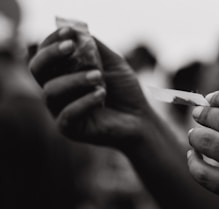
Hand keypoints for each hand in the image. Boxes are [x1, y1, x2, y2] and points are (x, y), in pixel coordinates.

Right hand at [30, 28, 153, 147]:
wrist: (140, 118)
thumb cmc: (125, 91)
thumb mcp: (113, 63)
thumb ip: (95, 47)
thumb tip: (76, 29)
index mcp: (64, 74)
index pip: (46, 54)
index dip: (53, 40)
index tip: (69, 31)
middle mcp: (58, 91)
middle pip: (37, 69)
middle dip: (51, 54)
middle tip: (70, 46)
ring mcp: (60, 110)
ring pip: (51, 91)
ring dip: (75, 80)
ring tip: (99, 76)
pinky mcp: (69, 128)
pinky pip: (67, 113)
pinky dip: (84, 101)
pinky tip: (101, 94)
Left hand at [187, 89, 218, 208]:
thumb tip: (213, 100)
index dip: (217, 97)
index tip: (209, 100)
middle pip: (218, 118)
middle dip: (202, 114)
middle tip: (197, 114)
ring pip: (206, 141)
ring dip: (195, 135)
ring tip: (195, 134)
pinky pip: (204, 174)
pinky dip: (193, 163)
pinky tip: (193, 156)